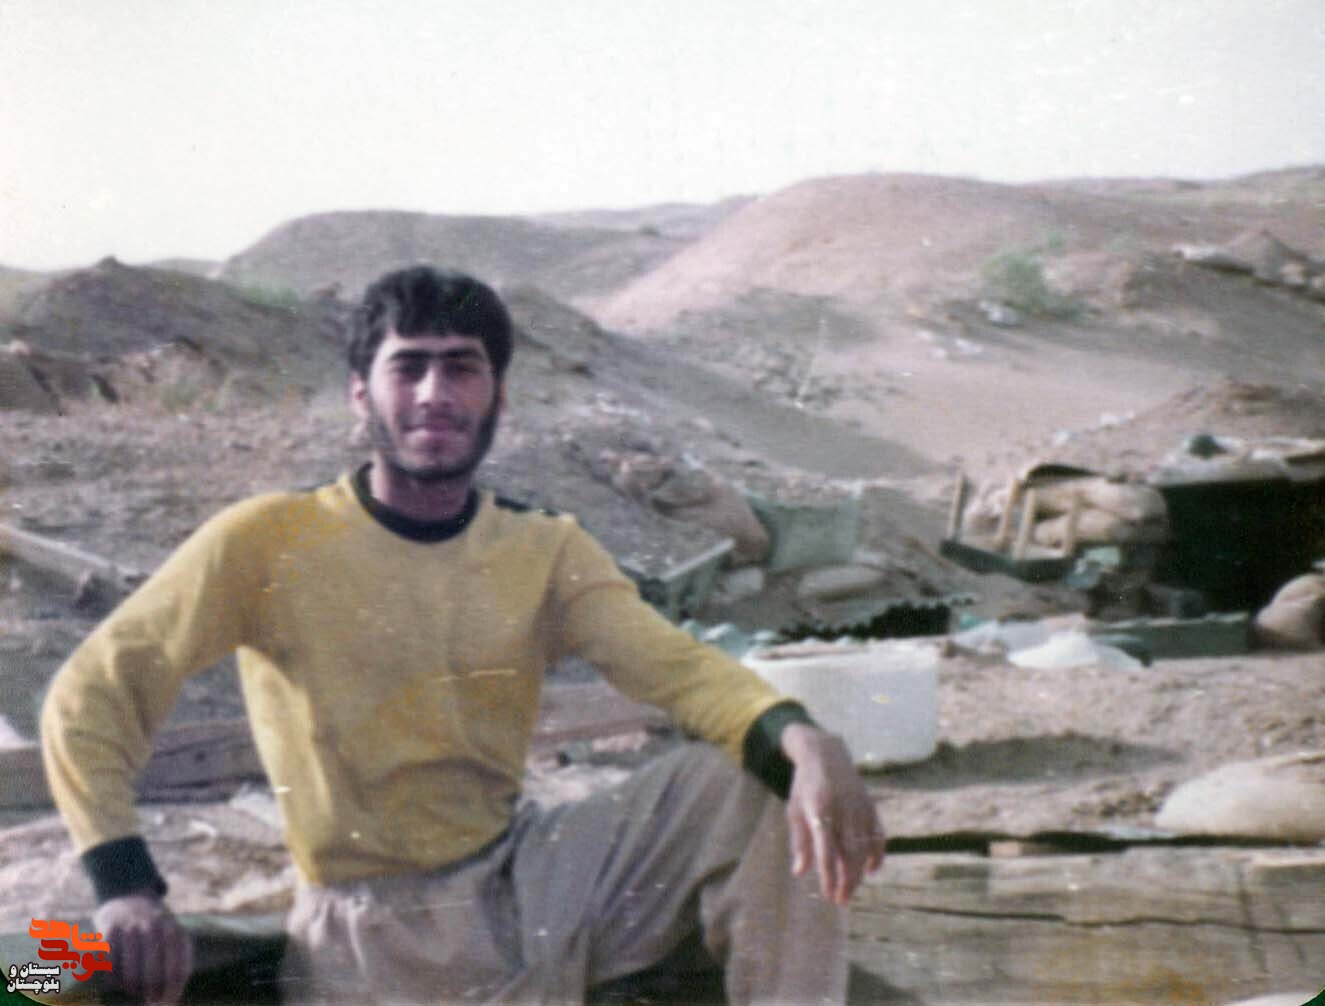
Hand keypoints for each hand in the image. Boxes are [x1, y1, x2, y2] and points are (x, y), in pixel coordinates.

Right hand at [93, 891, 192, 1005]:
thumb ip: (177, 960)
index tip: (167, 1002)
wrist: (128, 894)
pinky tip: (115, 979)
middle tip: (150, 1001)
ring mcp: (131, 926)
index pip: (177, 969)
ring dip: (130, 987)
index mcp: (174, 931)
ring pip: (129, 972)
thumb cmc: (153, 926)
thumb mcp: (173, 935)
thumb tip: (172, 1000)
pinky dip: (111, 975)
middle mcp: (155, 927)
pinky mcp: (109, 927)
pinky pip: (109, 962)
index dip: (172, 990)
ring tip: (133, 990)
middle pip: (152, 974)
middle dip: (150, 993)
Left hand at [781, 724, 885, 904]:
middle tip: (840, 900)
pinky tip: (871, 870)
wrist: (825, 753)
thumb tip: (800, 872)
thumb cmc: (805, 786)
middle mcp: (842, 810)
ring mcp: (859, 808)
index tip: (828, 895)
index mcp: (819, 810)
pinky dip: (877, 854)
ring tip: (850, 891)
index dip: (829, 876)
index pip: (827, 851)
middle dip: (847, 880)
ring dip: (859, 873)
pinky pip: (878, 835)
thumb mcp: (795, 809)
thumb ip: (799, 841)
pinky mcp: (870, 806)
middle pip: (849, 853)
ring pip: (865, 848)